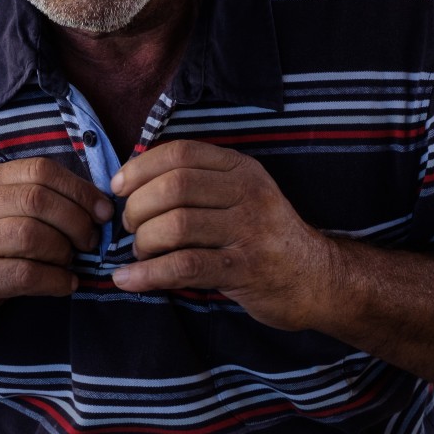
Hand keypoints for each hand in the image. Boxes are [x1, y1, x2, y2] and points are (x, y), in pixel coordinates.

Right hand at [0, 157, 111, 345]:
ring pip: (31, 236)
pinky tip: (65, 285)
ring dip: (64, 252)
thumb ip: (37, 204)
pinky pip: (25, 273)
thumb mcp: (1, 217)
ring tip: (71, 264)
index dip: (79, 189)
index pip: (40, 170)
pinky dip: (55, 280)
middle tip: (90, 242)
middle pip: (37, 200)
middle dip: (75, 221)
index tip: (102, 212)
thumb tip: (97, 205)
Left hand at [110, 141, 338, 330]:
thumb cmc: (263, 236)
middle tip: (130, 227)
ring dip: (143, 242)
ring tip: (138, 253)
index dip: (140, 167)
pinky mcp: (246, 269)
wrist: (315, 278)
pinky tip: (129, 279)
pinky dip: (148, 274)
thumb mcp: (241, 195)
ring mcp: (250, 230)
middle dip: (138, 208)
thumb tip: (133, 181)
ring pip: (176, 226)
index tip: (118, 187)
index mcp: (241, 168)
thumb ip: (199, 184)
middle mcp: (248, 192)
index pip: (181, 153)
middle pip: (173, 188)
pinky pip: (185, 267)